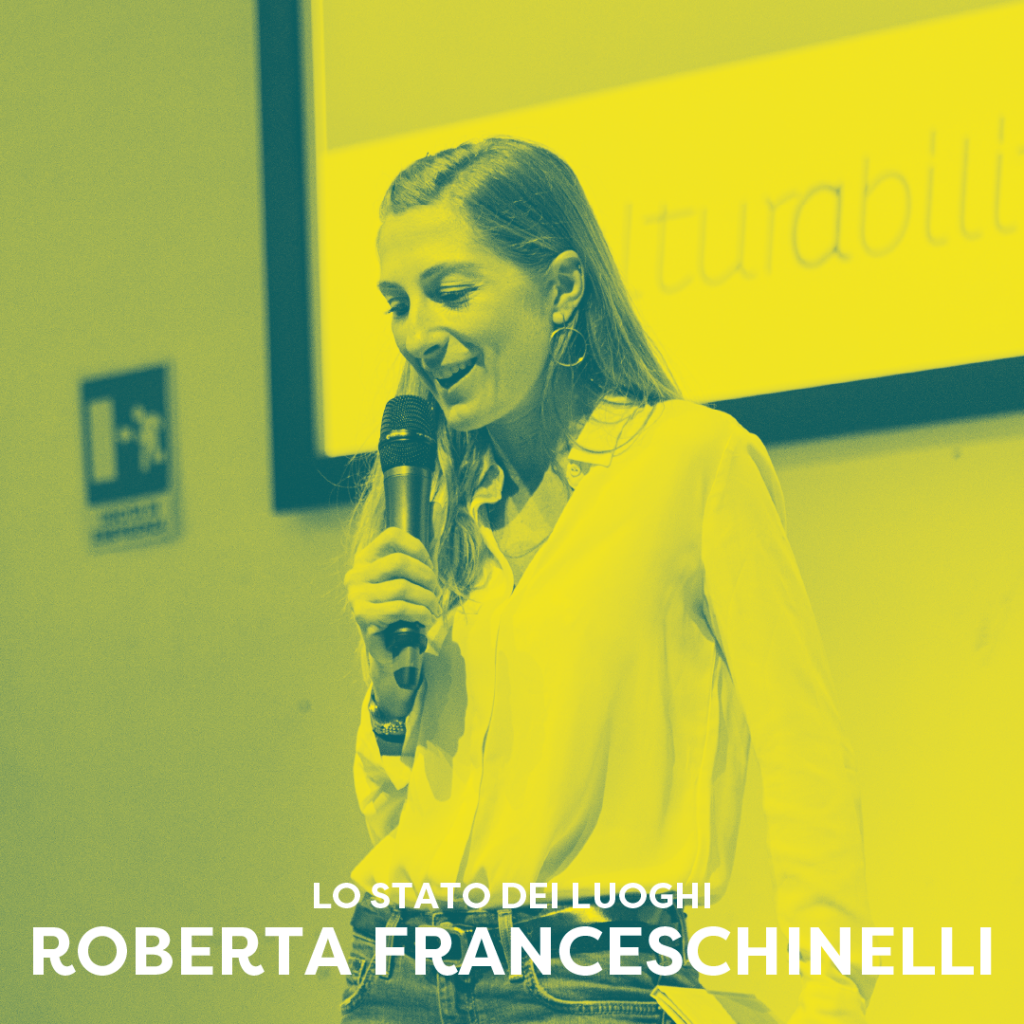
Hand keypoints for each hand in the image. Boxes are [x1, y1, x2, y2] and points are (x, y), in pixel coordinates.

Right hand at [344, 528, 440, 713]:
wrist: (391, 648)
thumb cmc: (403, 610)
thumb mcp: (412, 579)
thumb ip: (419, 551)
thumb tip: (440, 506)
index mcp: (366, 558)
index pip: (394, 536)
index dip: (420, 549)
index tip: (431, 568)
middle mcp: (356, 573)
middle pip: (400, 562)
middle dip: (427, 578)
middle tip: (436, 594)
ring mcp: (356, 595)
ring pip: (402, 587)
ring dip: (427, 600)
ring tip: (433, 610)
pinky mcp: (362, 616)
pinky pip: (398, 607)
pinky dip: (419, 613)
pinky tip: (426, 619)